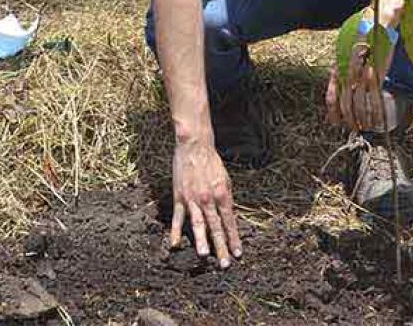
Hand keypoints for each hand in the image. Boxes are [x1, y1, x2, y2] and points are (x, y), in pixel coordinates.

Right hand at [171, 138, 241, 267]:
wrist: (195, 147)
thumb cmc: (212, 164)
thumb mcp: (226, 180)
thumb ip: (227, 200)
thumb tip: (230, 218)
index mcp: (223, 194)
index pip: (230, 222)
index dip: (234, 238)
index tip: (237, 254)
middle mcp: (208, 199)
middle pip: (216, 227)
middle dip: (221, 246)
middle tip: (224, 264)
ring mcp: (193, 199)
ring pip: (198, 223)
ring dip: (201, 240)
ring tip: (203, 255)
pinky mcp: (180, 197)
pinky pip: (178, 217)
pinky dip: (176, 231)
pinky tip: (174, 244)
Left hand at [325, 20, 396, 131]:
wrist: (376, 27)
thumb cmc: (361, 43)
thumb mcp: (345, 58)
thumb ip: (340, 76)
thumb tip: (337, 88)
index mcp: (339, 70)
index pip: (332, 98)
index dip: (334, 114)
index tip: (337, 123)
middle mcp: (348, 74)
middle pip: (346, 105)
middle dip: (350, 120)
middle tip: (355, 128)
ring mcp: (362, 75)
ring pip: (360, 104)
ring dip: (363, 119)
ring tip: (366, 127)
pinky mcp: (377, 74)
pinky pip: (375, 98)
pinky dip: (376, 112)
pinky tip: (377, 120)